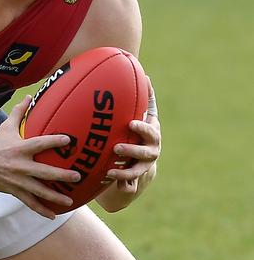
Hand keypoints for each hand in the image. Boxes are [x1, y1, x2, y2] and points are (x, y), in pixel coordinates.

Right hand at [0, 96, 81, 217]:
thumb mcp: (6, 126)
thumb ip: (20, 112)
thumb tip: (30, 96)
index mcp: (20, 149)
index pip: (39, 144)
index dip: (54, 141)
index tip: (69, 140)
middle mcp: (20, 166)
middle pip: (43, 172)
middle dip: (61, 175)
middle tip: (76, 176)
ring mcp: (17, 180)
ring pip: (39, 191)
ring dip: (55, 197)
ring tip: (70, 201)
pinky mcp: (14, 191)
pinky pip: (30, 202)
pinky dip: (41, 210)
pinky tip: (53, 215)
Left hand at [104, 78, 160, 196]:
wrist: (142, 156)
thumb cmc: (139, 130)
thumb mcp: (144, 114)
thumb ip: (145, 98)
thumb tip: (145, 75)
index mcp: (153, 135)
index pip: (150, 131)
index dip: (142, 128)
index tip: (131, 124)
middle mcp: (151, 152)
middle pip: (145, 153)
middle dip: (132, 151)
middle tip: (117, 148)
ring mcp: (143, 167)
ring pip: (136, 172)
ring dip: (124, 171)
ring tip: (109, 171)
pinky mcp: (134, 179)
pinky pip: (129, 185)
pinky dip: (121, 184)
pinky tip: (108, 181)